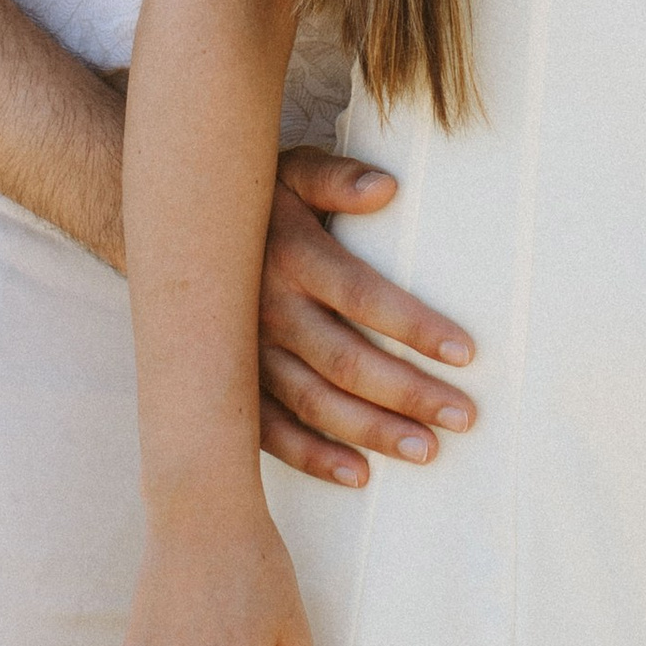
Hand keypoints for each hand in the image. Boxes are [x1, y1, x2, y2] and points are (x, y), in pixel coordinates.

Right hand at [258, 151, 477, 485]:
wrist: (179, 232)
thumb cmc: (258, 202)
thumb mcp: (291, 172)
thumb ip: (337, 178)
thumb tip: (388, 186)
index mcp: (292, 256)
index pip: (362, 296)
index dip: (414, 326)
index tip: (466, 353)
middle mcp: (268, 310)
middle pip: (346, 361)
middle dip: (408, 393)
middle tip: (462, 416)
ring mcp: (246, 353)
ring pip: (314, 403)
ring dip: (371, 431)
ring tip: (426, 450)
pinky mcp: (231, 383)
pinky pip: (270, 431)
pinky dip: (313, 457)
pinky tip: (359, 474)